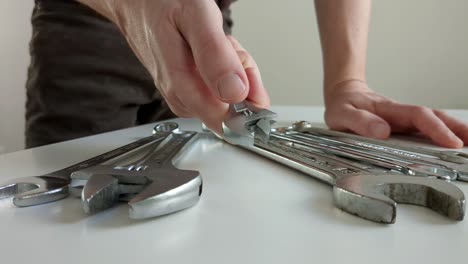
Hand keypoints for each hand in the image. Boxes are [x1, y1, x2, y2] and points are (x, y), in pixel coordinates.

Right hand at [82, 0, 268, 132]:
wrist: (133, 1)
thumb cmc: (160, 4)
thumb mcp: (195, 19)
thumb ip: (216, 57)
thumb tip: (236, 93)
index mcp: (182, 86)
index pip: (229, 119)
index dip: (248, 98)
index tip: (247, 73)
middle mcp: (180, 96)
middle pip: (232, 107)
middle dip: (240, 76)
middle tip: (228, 47)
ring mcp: (180, 93)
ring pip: (226, 95)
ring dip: (231, 68)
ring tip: (215, 42)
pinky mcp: (182, 88)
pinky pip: (216, 86)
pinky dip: (222, 66)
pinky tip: (211, 48)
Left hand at [324, 80, 467, 147]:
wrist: (343, 94)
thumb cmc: (343, 104)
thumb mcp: (342, 114)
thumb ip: (360, 122)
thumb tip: (383, 132)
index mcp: (388, 110)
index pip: (418, 117)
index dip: (436, 129)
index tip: (451, 143)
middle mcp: (401, 114)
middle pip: (435, 117)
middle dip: (457, 129)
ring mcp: (404, 120)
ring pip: (435, 122)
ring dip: (455, 131)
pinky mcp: (403, 126)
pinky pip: (426, 129)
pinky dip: (443, 135)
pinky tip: (453, 144)